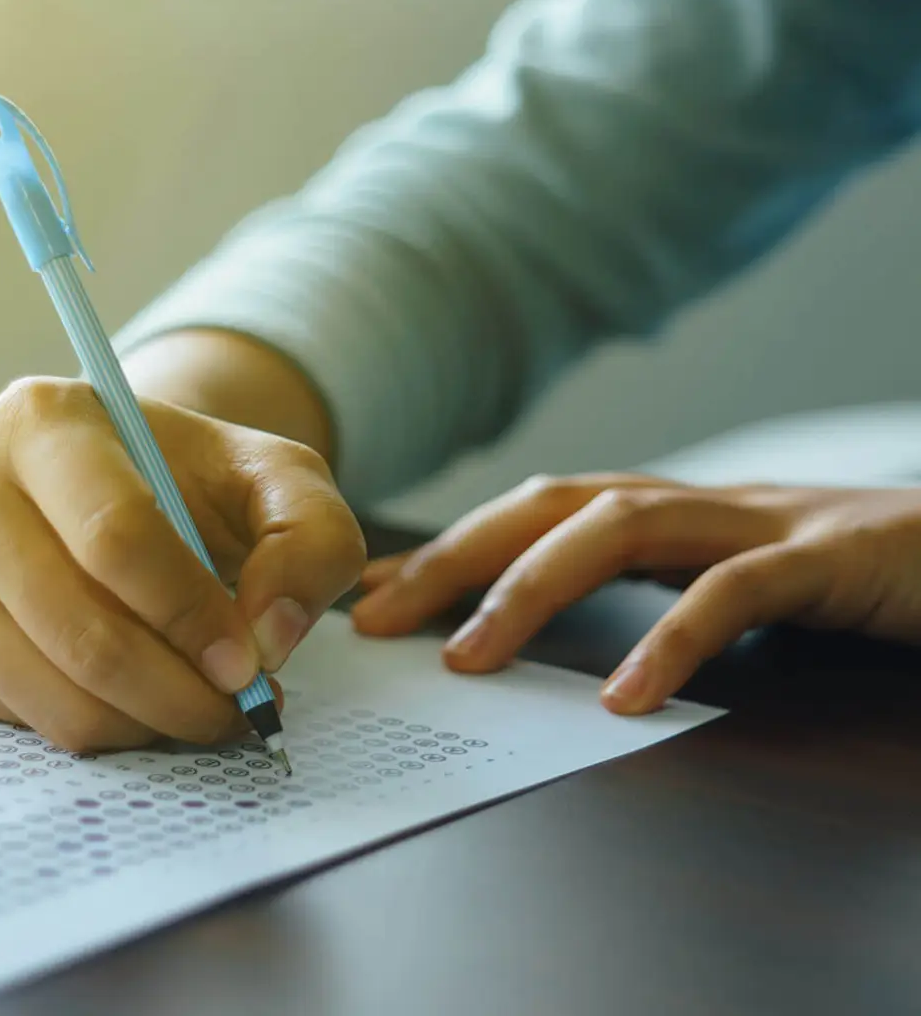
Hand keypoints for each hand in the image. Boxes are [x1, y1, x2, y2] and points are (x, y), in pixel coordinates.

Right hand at [0, 377, 364, 750]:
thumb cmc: (198, 479)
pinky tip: (145, 698)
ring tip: (205, 705)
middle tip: (239, 707)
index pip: (113, 536)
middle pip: (75, 625)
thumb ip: (310, 537)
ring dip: (146, 721)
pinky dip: (101, 728)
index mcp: (45, 421)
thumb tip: (268, 635)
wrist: (124, 485)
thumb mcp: (280, 479)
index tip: (249, 662)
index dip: (189, 614)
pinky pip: (21, 718)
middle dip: (177, 690)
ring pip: (47, 689)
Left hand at [352, 474, 920, 712]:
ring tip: (472, 659)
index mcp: (659, 510)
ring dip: (531, 589)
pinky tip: (628, 698)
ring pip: (618, 531)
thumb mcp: (710, 577)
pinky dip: (673, 639)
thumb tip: (530, 622)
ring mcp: (753, 519)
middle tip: (378, 619)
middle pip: (548, 509)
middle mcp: (690, 502)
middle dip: (454, 562)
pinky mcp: (821, 556)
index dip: (445, 547)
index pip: (527, 515)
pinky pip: (734, 591)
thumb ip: (634, 589)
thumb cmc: (826, 571)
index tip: (373, 592)